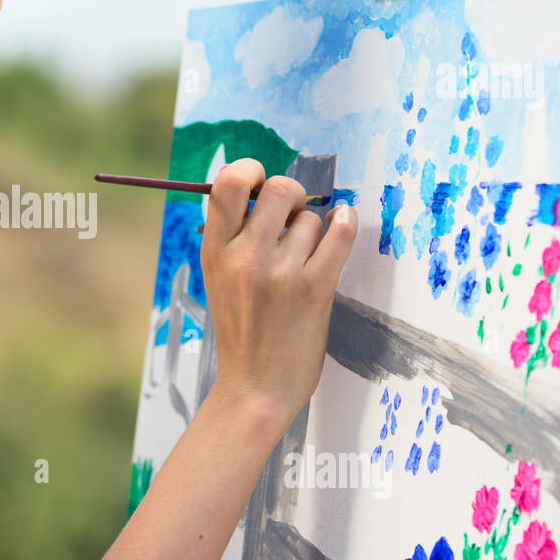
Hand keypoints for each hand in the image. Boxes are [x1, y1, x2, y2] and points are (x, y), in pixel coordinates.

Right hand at [199, 158, 357, 426]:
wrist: (255, 388)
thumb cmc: (240, 332)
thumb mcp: (218, 279)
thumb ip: (232, 237)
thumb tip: (259, 190)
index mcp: (215, 252)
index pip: (228, 183)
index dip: (250, 171)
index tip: (260, 182)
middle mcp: (245, 257)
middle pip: (279, 189)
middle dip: (292, 196)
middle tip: (293, 215)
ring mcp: (280, 273)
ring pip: (311, 218)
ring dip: (313, 230)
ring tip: (303, 257)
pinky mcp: (314, 289)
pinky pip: (339, 235)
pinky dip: (345, 224)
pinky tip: (342, 223)